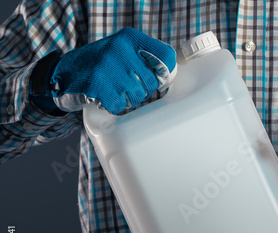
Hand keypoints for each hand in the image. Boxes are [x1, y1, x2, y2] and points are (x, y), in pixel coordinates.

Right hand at [40, 27, 176, 113]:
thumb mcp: (121, 51)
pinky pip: (119, 105)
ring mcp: (107, 66)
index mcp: (130, 38)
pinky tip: (103, 97)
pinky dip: (112, 106)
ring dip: (127, 99)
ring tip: (113, 90)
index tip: (161, 80)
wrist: (62, 72)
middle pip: (152, 82)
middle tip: (125, 85)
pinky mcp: (97, 84)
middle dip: (142, 90)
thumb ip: (145, 58)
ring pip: (137, 96)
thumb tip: (172, 74)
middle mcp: (120, 49)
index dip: (167, 72)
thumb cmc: (99, 65)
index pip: (165, 55)